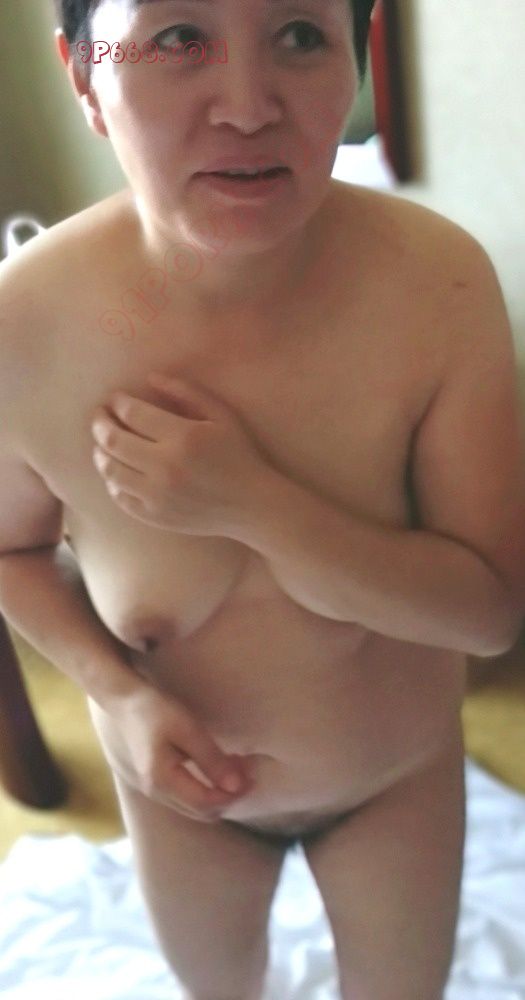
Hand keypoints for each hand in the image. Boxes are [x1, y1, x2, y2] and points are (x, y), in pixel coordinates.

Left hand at [91, 371, 269, 536]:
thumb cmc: (239, 455)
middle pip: (112, 439)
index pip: (133, 413)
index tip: (115, 399)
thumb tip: (150, 378)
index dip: (117, 402)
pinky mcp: (154, 516)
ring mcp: (157, 495)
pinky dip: (112, 481)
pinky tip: (117, 471)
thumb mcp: (222, 415)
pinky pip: (119, 496)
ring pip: (109, 469)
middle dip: (100, 422)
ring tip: (102, 443)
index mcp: (184, 437)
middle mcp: (166, 467)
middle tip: (99, 415)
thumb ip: (187, 393)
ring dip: (99, 451)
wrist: (252, 506)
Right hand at [101, 682, 253, 821]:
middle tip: (250, 775)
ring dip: (219, 795)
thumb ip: (211, 759)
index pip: (206, 803)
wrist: (123, 701)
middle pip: (202, 812)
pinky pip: (187, 797)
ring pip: (195, 808)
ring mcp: (153, 789)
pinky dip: (206, 789)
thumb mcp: (187, 729)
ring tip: (238, 771)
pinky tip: (217, 770)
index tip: (252, 777)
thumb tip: (236, 786)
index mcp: (163, 780)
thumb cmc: (155, 709)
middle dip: (229, 798)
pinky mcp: (155, 781)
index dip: (232, 795)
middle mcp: (156, 792)